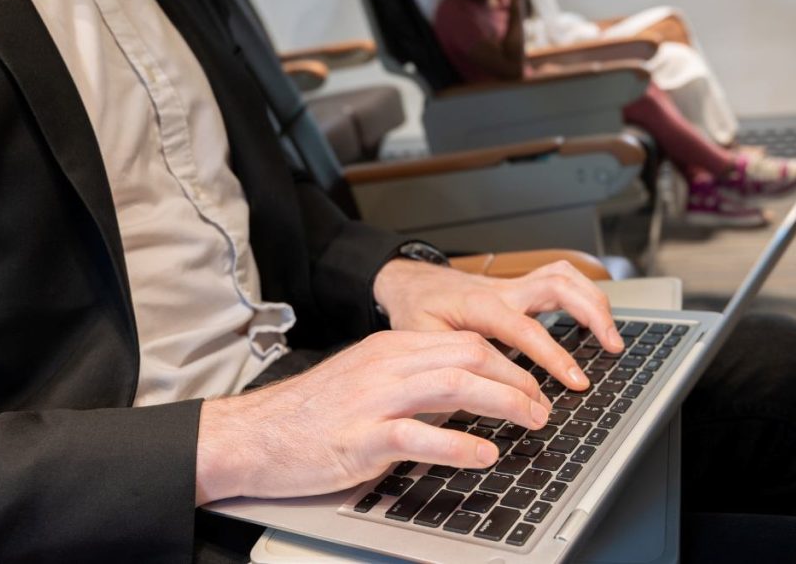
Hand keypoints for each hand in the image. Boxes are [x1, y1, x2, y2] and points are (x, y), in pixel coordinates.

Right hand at [195, 330, 551, 503]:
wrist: (254, 434)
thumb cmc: (309, 414)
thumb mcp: (365, 381)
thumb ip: (410, 380)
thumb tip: (462, 394)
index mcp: (390, 348)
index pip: (463, 341)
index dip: (507, 362)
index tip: (531, 383)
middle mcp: (386, 364)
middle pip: (469, 354)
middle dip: (516, 378)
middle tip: (541, 405)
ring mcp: (373, 398)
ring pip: (453, 385)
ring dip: (503, 402)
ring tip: (531, 421)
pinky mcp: (361, 437)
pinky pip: (419, 434)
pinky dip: (459, 443)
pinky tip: (483, 454)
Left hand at [373, 259, 622, 390]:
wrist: (407, 282)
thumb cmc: (414, 310)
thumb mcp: (420, 340)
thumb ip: (448, 363)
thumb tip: (475, 396)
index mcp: (479, 306)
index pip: (525, 329)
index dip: (553, 355)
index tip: (575, 380)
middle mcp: (502, 291)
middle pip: (557, 285)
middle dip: (591, 313)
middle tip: (613, 345)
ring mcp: (513, 287)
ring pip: (563, 276)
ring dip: (592, 299)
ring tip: (611, 334)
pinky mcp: (518, 289)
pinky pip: (557, 281)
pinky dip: (581, 294)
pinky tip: (591, 320)